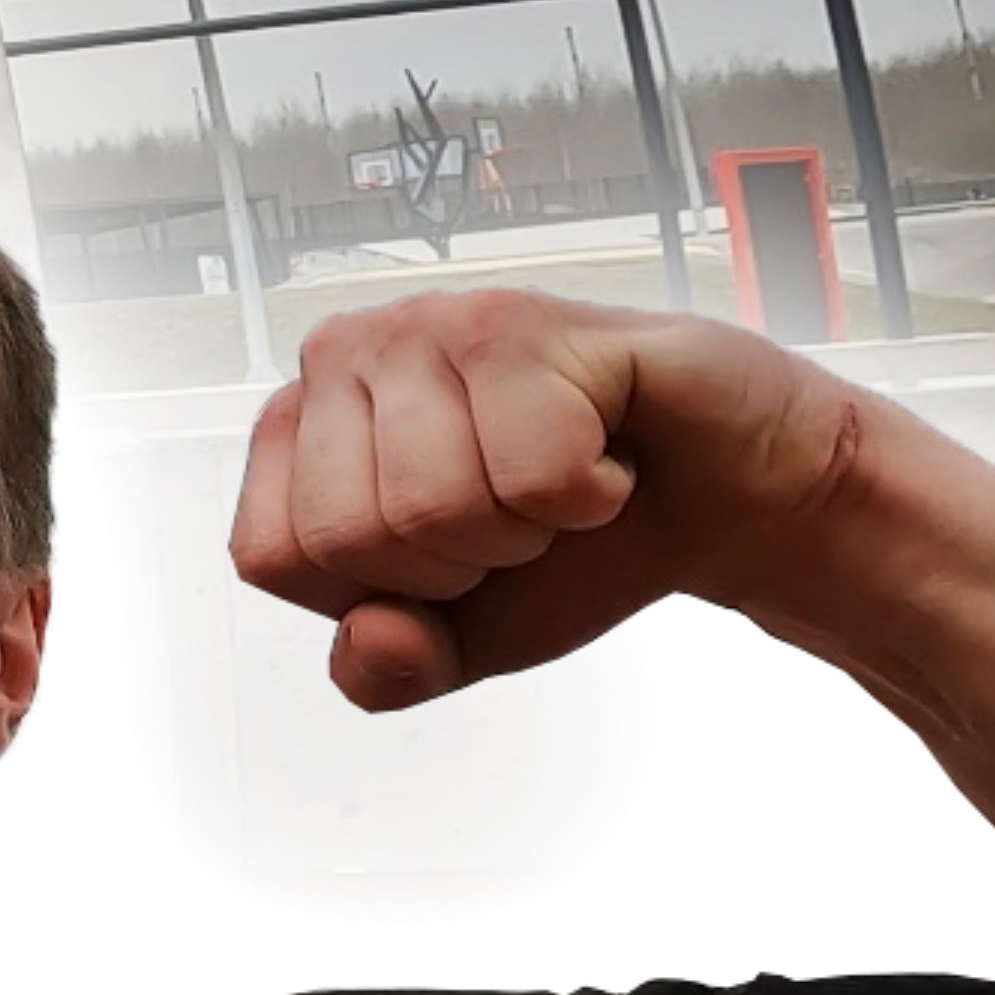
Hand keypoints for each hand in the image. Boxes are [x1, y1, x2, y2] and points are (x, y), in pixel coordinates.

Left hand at [228, 289, 868, 709]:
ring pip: (431, 506)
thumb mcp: (462, 638)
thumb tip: (371, 638)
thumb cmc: (581, 544)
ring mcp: (429, 328)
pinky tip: (603, 456)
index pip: (272, 557)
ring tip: (556, 483)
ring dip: (526, 528)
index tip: (449, 560)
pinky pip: (529, 474)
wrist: (721, 500)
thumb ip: (384, 669)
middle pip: (349, 537)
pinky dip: (588, 497)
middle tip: (517, 518)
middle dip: (460, 564)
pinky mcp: (523, 324)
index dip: (379, 595)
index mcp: (300, 427)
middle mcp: (346, 357)